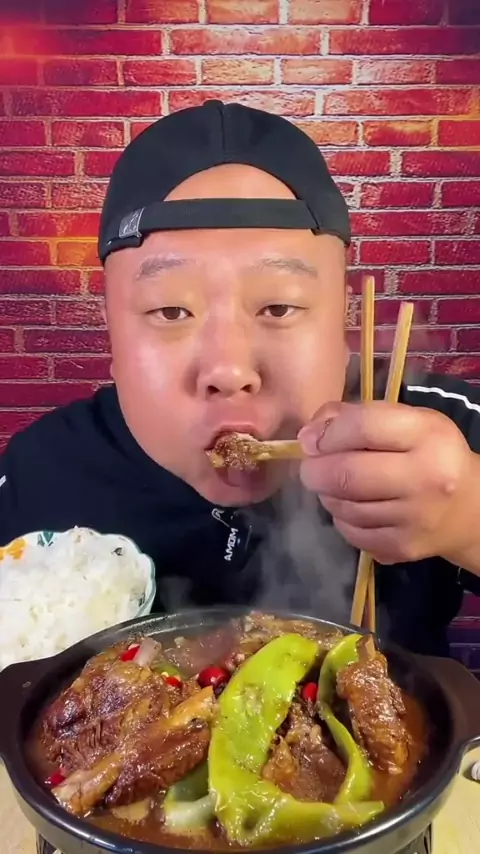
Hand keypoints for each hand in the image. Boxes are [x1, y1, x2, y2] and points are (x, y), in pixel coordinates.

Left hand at [297, 401, 474, 565]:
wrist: (468, 509)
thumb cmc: (429, 454)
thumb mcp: (405, 421)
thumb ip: (354, 416)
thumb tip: (307, 437)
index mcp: (427, 434)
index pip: (362, 428)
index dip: (327, 433)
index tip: (313, 440)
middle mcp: (426, 477)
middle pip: (346, 474)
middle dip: (315, 470)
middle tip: (312, 467)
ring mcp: (415, 518)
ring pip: (343, 506)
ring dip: (327, 494)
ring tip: (335, 485)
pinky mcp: (403, 547)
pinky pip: (351, 532)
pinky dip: (341, 518)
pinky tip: (351, 507)